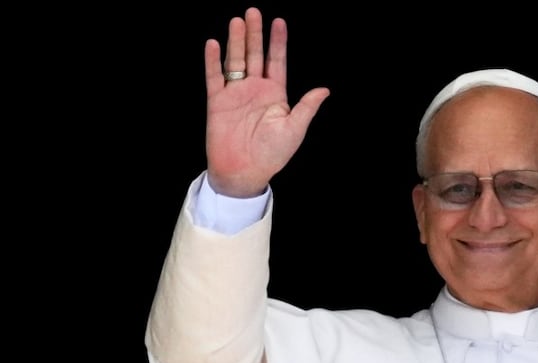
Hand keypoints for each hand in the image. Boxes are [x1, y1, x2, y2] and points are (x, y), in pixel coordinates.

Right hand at [203, 7, 329, 197]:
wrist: (244, 172)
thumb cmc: (272, 154)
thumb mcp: (294, 130)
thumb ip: (307, 107)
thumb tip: (325, 90)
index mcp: (275, 94)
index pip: (277, 62)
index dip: (278, 42)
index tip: (279, 21)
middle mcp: (255, 90)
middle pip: (255, 55)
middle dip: (255, 34)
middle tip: (253, 11)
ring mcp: (236, 94)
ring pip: (235, 61)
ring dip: (236, 41)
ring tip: (237, 21)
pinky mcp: (217, 102)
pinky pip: (214, 77)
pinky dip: (213, 61)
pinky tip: (214, 44)